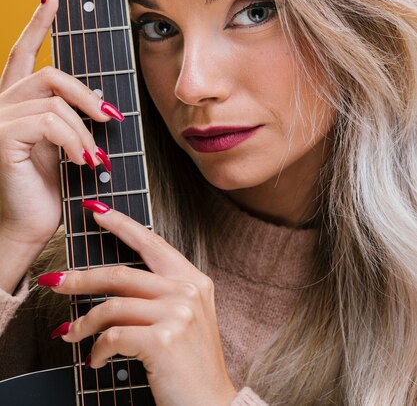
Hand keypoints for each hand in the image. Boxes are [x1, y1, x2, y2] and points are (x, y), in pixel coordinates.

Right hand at [0, 0, 121, 290]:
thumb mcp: (63, 144)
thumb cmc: (47, 188)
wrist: (26, 227)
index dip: (38, 21)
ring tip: (94, 159)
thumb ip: (69, 116)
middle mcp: (2, 104)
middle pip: (49, 73)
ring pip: (54, 100)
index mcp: (16, 101)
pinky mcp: (3, 138)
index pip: (24, 52)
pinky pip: (50, 123)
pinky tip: (82, 163)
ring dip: (85, 131)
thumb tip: (102, 102)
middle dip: (86, 94)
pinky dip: (75, 142)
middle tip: (111, 118)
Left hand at [45, 204, 237, 405]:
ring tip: (71, 334)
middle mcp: (187, 291)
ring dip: (83, 323)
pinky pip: (113, 336)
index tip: (96, 211)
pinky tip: (96, 360)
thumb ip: (161, 293)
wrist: (210, 405)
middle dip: (81, 278)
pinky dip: (97, 350)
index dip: (121, 224)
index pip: (151, 243)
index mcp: (194, 280)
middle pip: (121, 273)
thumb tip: (110, 284)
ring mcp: (177, 313)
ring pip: (112, 306)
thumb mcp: (186, 317)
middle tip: (56, 281)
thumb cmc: (191, 364)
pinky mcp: (163, 339)